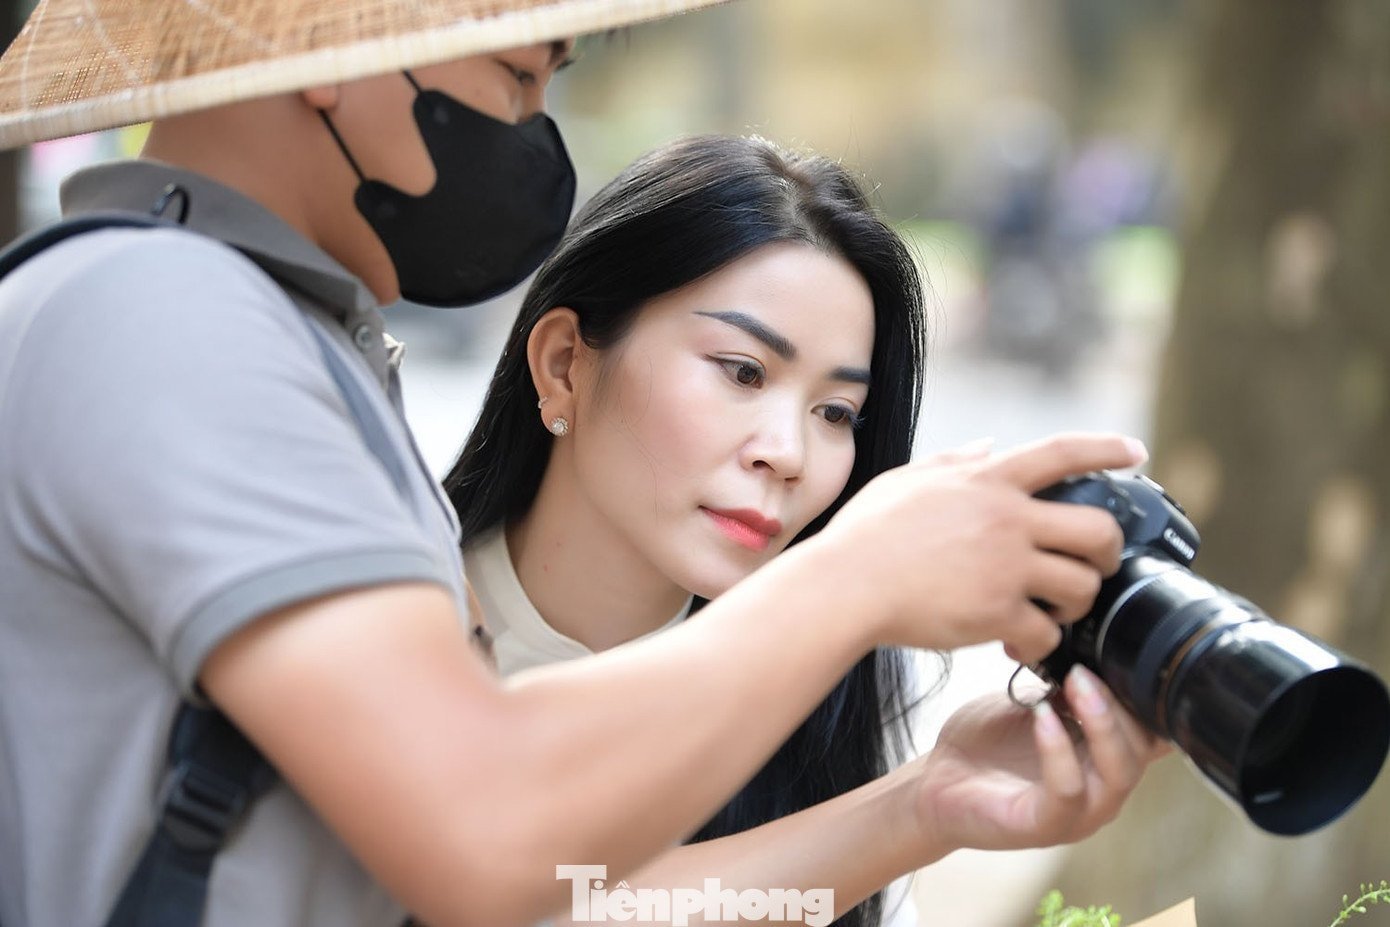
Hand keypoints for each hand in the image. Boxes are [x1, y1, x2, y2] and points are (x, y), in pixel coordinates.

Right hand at [816, 432, 1146, 659]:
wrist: (844, 586)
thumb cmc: (865, 534)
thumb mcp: (906, 481)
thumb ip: (952, 462)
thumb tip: (986, 447)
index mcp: (987, 482)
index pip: (1063, 453)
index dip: (1107, 448)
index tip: (1136, 452)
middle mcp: (1006, 520)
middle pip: (1099, 530)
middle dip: (1109, 552)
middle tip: (1096, 565)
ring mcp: (1005, 568)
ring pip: (1083, 586)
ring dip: (1076, 602)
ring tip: (1053, 610)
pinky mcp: (996, 613)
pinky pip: (1047, 633)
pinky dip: (1040, 642)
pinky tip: (1019, 641)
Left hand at [906, 665, 1170, 854]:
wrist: (935, 779)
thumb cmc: (986, 744)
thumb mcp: (1035, 705)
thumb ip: (1068, 691)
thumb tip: (1093, 657)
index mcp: (1104, 762)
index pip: (1151, 733)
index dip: (1144, 697)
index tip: (1115, 656)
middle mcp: (1102, 792)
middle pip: (1142, 751)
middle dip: (1121, 704)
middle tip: (1086, 669)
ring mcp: (1077, 815)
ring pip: (1118, 774)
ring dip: (1102, 723)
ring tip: (1077, 684)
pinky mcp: (1043, 826)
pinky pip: (1066, 790)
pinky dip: (1059, 749)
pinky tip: (1043, 714)